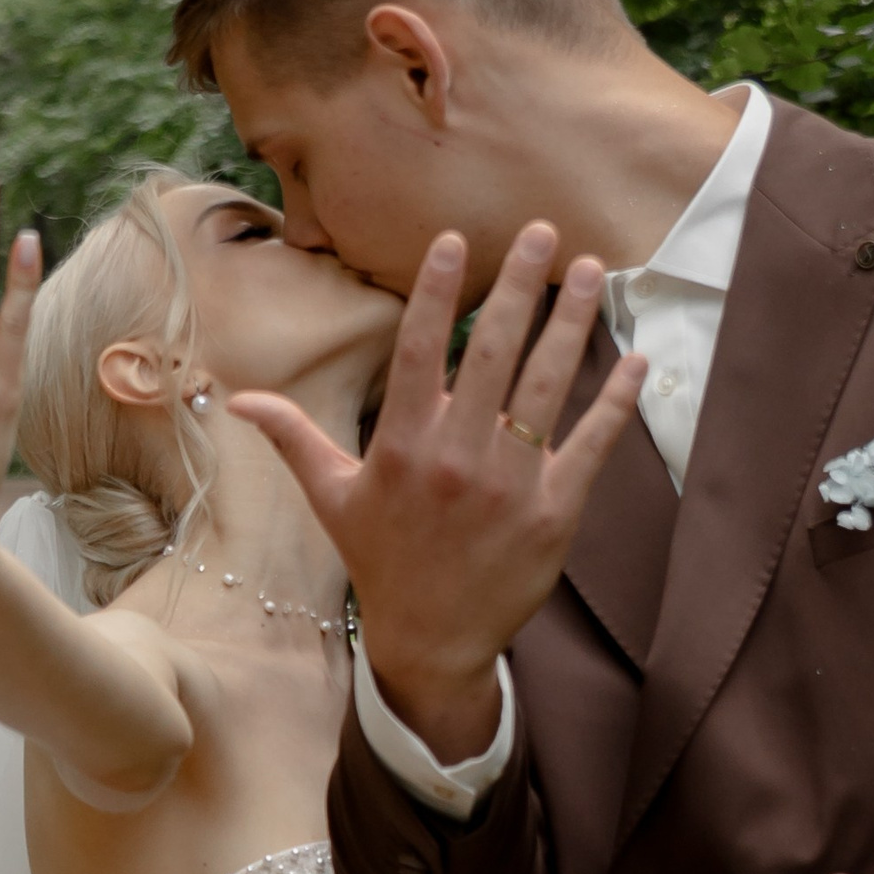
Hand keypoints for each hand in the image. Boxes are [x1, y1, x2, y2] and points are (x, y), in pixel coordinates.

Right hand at [229, 224, 647, 758]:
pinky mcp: (555, 510)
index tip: (454, 239)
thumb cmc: (382, 562)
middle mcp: (458, 456)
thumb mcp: (332, 498)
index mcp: (403, 445)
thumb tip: (238, 399)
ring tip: (587, 270)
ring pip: (547, 385)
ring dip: (571, 323)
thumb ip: (294, 438)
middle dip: (520, 285)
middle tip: (541, 231)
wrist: (432, 642)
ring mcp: (511, 482)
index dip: (437, 291)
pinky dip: (616, 399)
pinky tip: (635, 357)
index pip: (420, 350)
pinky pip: (591, 443)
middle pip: (494, 352)